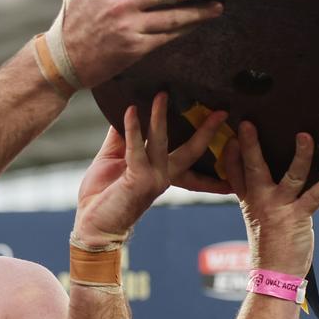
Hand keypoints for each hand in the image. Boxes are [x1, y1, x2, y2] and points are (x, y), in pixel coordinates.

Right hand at [62, 0, 228, 87]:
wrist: (64, 59)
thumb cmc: (76, 17)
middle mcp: (123, 1)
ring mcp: (130, 26)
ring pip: (175, 17)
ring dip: (200, 12)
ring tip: (219, 6)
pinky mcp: (135, 48)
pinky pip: (167, 37)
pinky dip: (185, 30)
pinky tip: (197, 24)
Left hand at [73, 93, 228, 245]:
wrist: (91, 225)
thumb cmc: (102, 196)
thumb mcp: (114, 160)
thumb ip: (123, 137)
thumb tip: (128, 109)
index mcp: (162, 174)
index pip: (192, 162)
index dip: (210, 149)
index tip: (228, 137)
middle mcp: (164, 177)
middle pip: (192, 150)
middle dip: (208, 131)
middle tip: (222, 112)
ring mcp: (154, 178)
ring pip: (162, 140)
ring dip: (160, 115)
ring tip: (162, 94)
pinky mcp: (139, 179)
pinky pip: (136, 147)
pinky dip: (132, 128)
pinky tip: (130, 110)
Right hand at [222, 123, 318, 276]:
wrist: (274, 275)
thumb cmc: (269, 245)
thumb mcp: (256, 217)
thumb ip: (257, 194)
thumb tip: (262, 174)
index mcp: (248, 200)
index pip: (234, 173)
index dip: (231, 154)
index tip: (232, 135)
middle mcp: (260, 201)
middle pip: (253, 167)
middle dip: (250, 145)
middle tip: (247, 125)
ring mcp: (279, 208)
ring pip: (291, 175)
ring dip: (300, 155)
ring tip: (304, 136)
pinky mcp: (298, 217)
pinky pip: (315, 195)